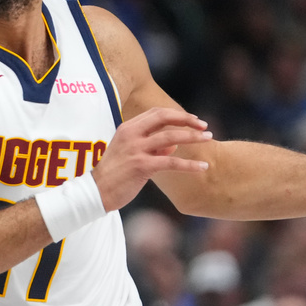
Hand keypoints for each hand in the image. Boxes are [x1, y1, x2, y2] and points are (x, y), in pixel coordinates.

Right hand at [92, 107, 210, 211]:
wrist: (96, 192)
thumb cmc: (115, 174)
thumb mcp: (131, 153)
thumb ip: (152, 146)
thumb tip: (175, 144)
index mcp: (128, 128)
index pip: (156, 113)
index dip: (177, 114)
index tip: (193, 120)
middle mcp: (132, 134)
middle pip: (164, 118)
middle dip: (187, 120)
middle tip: (204, 126)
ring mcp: (136, 149)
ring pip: (171, 137)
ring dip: (193, 137)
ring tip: (209, 139)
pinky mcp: (142, 166)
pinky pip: (171, 162)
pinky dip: (189, 164)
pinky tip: (202, 167)